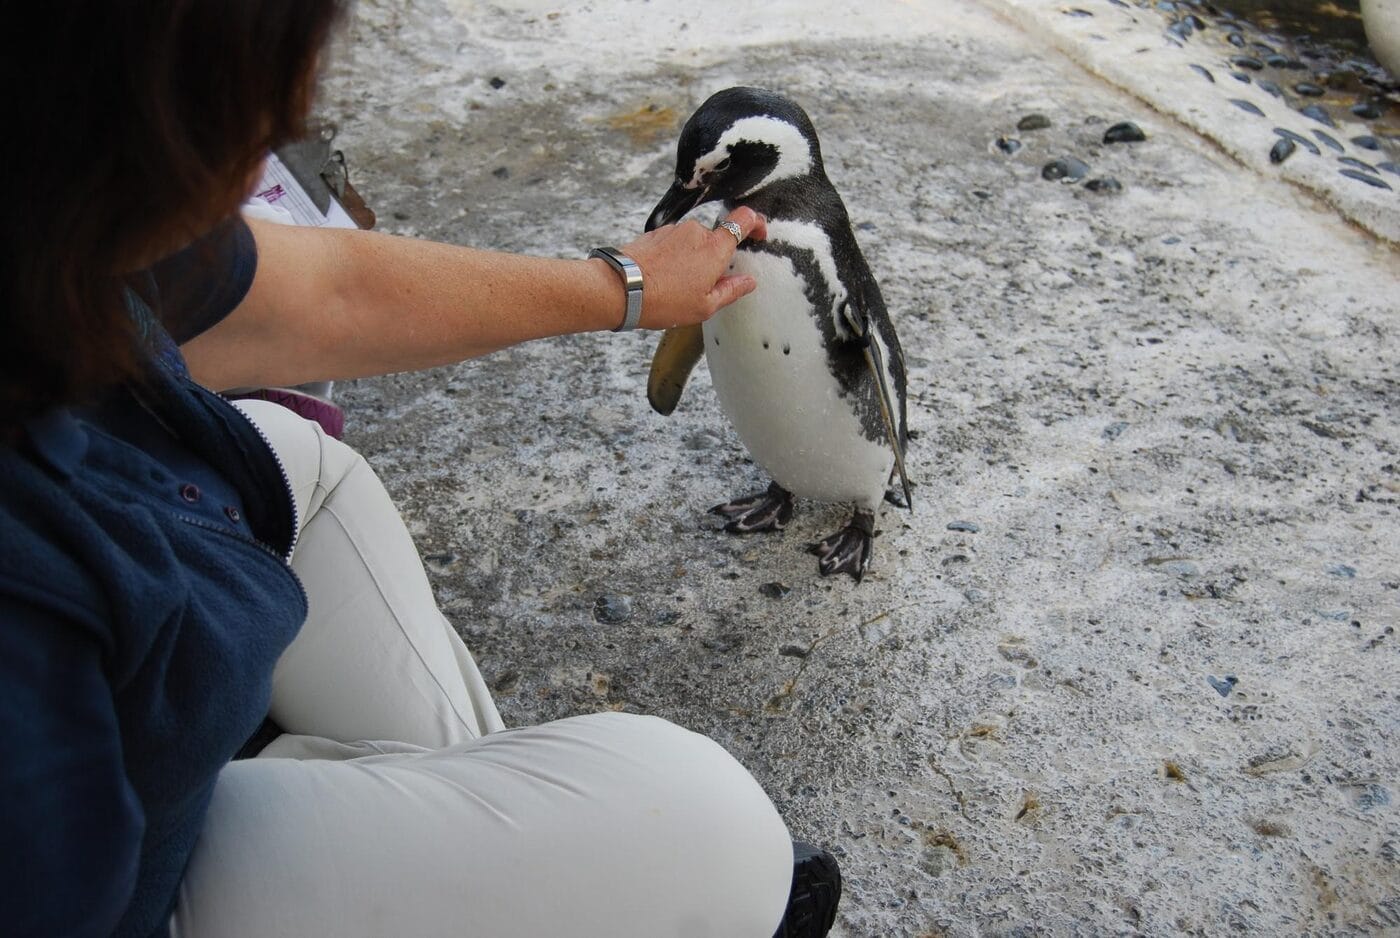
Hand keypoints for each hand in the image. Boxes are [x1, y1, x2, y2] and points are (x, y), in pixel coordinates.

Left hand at [617, 207, 767, 329]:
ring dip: (692, 260)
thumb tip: (748, 282)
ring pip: (693, 243)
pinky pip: (674, 244)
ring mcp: (674, 230)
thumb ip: (731, 290)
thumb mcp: (704, 306)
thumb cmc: (663, 300)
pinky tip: (663, 279)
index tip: (758, 234)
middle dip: (714, 260)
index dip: (756, 224)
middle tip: (703, 286)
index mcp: (715, 248)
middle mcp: (696, 232)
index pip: (744, 219)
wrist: (620, 289)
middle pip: (715, 239)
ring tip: (677, 287)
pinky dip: (674, 259)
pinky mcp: (655, 233)